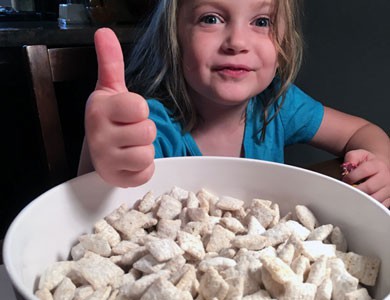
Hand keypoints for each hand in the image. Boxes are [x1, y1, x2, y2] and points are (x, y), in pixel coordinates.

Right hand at [85, 28, 155, 186]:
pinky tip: (130, 161)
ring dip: (145, 149)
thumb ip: (110, 61)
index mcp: (99, 109)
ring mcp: (106, 160)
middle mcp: (98, 135)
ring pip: (147, 153)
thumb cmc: (110, 117)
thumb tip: (104, 32)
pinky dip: (143, 168)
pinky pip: (145, 173)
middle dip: (144, 130)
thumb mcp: (110, 88)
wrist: (100, 148)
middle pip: (147, 131)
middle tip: (130, 131)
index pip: (139, 107)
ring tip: (130, 146)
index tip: (129, 112)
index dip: (140, 109)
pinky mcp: (116, 179)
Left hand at [342, 149, 389, 207]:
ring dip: (361, 199)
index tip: (345, 179)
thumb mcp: (358, 155)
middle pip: (369, 188)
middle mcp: (386, 177)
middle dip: (355, 190)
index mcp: (378, 165)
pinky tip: (362, 200)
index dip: (351, 176)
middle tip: (348, 190)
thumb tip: (347, 167)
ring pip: (374, 199)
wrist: (381, 168)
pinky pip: (378, 206)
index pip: (364, 171)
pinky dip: (368, 206)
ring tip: (354, 195)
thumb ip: (351, 158)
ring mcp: (389, 189)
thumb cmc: (367, 163)